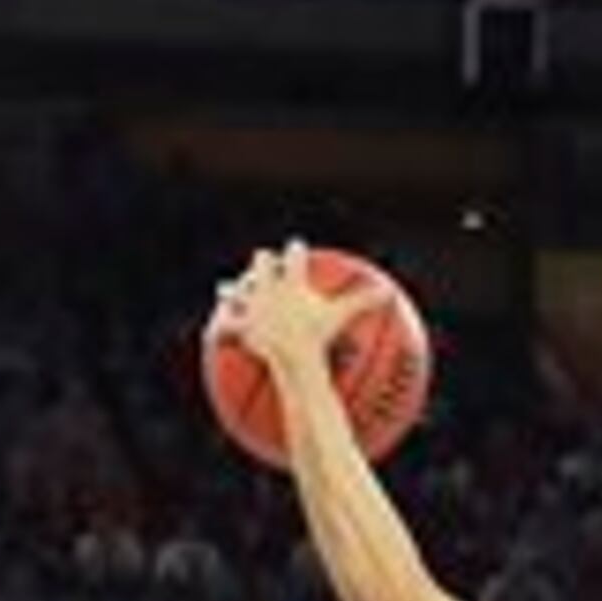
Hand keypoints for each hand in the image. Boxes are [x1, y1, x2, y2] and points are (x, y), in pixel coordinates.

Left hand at [211, 240, 385, 375]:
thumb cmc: (319, 334)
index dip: (295, 251)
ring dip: (232, 292)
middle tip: (265, 264)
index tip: (296, 247)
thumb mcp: (343, 316)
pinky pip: (226, 328)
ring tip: (226, 290)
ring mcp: (250, 306)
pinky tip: (211, 333)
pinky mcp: (239, 327)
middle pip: (260, 263)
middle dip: (262, 262)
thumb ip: (364, 302)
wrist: (292, 353)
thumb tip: (390, 293)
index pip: (293, 256)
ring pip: (235, 291)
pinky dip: (221, 331)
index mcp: (290, 280)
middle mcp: (265, 286)